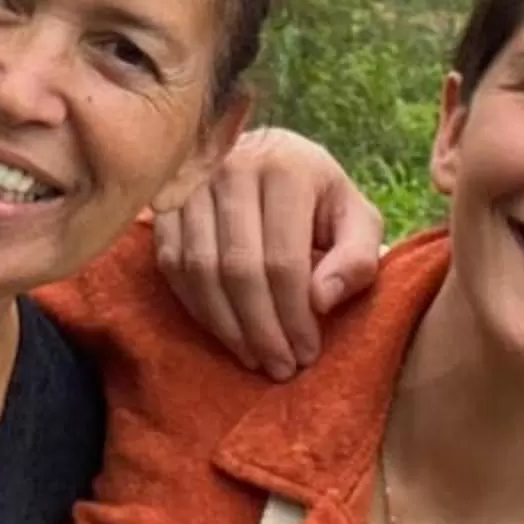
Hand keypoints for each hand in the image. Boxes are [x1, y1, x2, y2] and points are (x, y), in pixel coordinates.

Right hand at [154, 127, 382, 379]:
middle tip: (279, 367)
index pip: (283, 259)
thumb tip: (321, 300)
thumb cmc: (319, 197)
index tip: (306, 353)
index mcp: (286, 168)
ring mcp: (193, 183)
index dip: (293, 315)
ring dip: (226, 325)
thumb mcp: (356, 219)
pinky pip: (172, 264)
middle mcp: (233, 167)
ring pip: (199, 270)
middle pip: (238, 268)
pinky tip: (223, 330)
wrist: (270, 156)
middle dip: (261, 329)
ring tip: (253, 357)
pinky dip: (197, 306)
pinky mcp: (165, 202)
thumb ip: (357, 258)